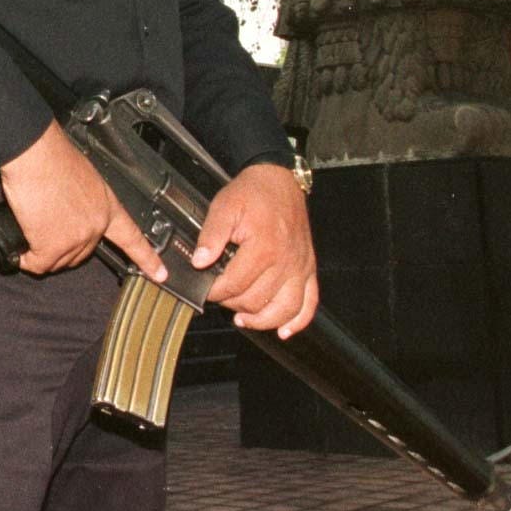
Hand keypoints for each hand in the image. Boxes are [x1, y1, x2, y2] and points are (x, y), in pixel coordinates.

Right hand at [0, 122, 165, 279]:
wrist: (35, 154)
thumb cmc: (52, 157)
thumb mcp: (83, 178)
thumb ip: (84, 201)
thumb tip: (69, 213)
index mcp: (107, 206)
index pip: (132, 237)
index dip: (146, 258)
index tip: (160, 274)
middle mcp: (96, 225)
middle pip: (82, 254)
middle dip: (62, 248)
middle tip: (45, 227)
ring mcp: (76, 237)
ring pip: (57, 261)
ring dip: (42, 252)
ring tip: (32, 228)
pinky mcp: (53, 245)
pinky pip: (38, 264)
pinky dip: (27, 259)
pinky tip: (22, 249)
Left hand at [194, 163, 318, 338]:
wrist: (280, 180)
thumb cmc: (254, 192)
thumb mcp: (224, 206)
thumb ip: (211, 235)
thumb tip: (200, 261)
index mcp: (264, 247)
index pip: (234, 285)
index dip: (215, 291)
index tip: (206, 288)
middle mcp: (286, 261)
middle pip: (256, 301)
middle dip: (234, 304)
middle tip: (222, 296)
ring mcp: (300, 267)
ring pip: (284, 309)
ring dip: (262, 321)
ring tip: (243, 319)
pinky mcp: (309, 268)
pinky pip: (309, 303)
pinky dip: (298, 321)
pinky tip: (284, 330)